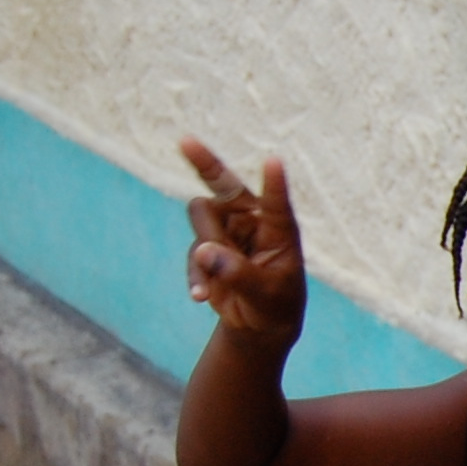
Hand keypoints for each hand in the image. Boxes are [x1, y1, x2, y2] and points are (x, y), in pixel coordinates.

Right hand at [180, 138, 307, 342]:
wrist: (260, 324)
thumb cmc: (276, 304)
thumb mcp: (264, 293)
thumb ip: (236, 273)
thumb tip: (204, 252)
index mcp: (280, 228)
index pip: (277, 202)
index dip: (274, 183)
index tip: (274, 161)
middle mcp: (252, 220)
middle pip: (223, 184)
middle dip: (205, 164)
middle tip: (185, 141)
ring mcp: (226, 230)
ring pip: (201, 216)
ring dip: (205, 247)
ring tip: (219, 282)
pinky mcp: (206, 247)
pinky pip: (193, 250)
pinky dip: (196, 274)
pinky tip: (202, 297)